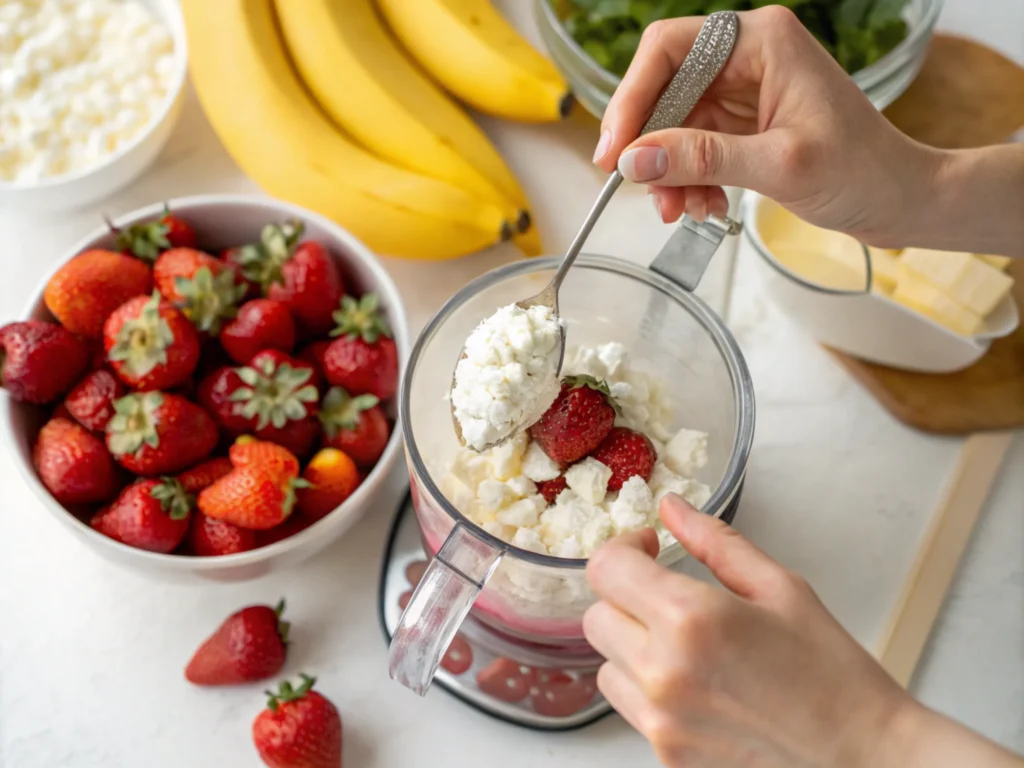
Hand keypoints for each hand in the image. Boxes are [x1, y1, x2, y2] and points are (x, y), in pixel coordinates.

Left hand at [585, 495, 910, 767]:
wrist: (862, 757)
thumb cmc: (832, 675)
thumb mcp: (780, 588)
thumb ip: (715, 541)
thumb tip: (673, 509)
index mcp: (691, 619)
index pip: (607, 569)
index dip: (623, 549)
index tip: (647, 548)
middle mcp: (663, 672)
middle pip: (596, 616)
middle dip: (625, 596)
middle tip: (666, 594)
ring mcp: (660, 720)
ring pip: (605, 665)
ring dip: (631, 645)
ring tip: (684, 645)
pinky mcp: (666, 755)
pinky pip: (630, 708)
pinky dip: (649, 689)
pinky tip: (697, 684)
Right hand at [592, 6, 942, 247]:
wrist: (900, 199)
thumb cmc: (862, 170)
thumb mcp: (778, 164)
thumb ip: (703, 159)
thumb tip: (634, 161)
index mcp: (761, 40)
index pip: (668, 51)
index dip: (631, 99)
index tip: (614, 153)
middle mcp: (746, 56)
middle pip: (664, 90)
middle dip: (651, 148)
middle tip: (647, 196)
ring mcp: (743, 90)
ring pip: (673, 125)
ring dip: (669, 172)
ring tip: (683, 211)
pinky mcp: (742, 124)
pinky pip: (692, 147)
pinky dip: (689, 180)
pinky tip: (705, 206)